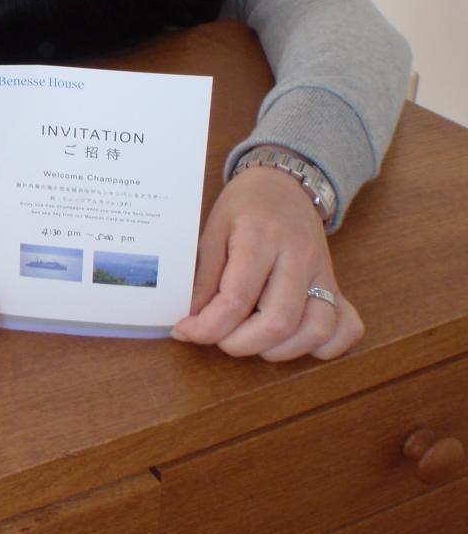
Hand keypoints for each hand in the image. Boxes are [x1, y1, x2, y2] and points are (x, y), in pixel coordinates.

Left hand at [172, 164, 362, 360]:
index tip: (186, 331)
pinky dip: (325, 346)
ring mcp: (323, 272)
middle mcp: (298, 257)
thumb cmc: (243, 206)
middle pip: (279, 321)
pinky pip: (347, 327)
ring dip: (280, 350)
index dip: (208, 326)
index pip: (238, 298)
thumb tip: (191, 320)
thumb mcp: (213, 229)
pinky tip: (294, 340)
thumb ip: (204, 277)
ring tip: (252, 339)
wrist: (285, 183)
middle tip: (218, 337)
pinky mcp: (337, 284)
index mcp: (260, 237)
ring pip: (317, 329)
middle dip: (241, 343)